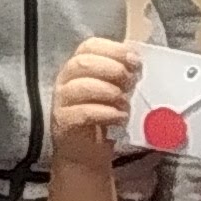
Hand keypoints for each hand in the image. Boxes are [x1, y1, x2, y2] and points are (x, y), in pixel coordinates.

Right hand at [50, 33, 139, 160]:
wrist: (85, 154)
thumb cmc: (102, 118)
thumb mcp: (114, 91)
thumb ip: (122, 74)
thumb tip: (138, 61)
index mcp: (79, 67)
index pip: (89, 46)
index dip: (113, 49)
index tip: (135, 61)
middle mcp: (66, 79)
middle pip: (82, 63)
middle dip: (111, 69)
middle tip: (131, 82)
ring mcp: (62, 100)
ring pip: (80, 86)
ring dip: (109, 92)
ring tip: (125, 103)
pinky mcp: (63, 121)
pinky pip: (82, 113)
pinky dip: (106, 113)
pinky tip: (119, 118)